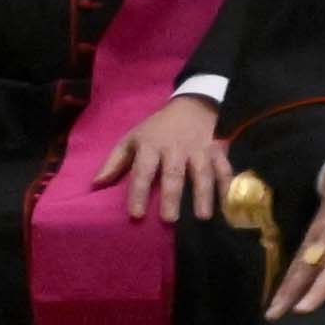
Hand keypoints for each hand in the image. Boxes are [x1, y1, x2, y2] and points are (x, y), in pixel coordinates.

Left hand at [95, 100, 219, 220]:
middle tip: (169, 219)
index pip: (143, 171)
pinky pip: (224, 168)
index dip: (139, 192)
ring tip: (203, 216)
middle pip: (174, 174)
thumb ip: (115, 162)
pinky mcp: (219, 150)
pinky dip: (227, 185)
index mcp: (151, 146)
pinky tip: (228, 203)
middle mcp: (176, 148)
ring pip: (202, 173)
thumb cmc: (158, 128)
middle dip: (172, 196)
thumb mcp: (133, 138)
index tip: (136, 214)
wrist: (194, 105)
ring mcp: (200, 149)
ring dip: (203, 194)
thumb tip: (96, 184)